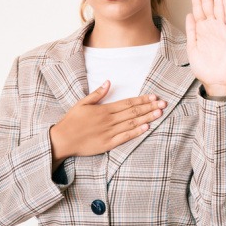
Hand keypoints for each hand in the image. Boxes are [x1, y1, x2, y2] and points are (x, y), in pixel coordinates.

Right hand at [49, 81, 165, 167]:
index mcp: (104, 109)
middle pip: (133, 112)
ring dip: (146, 118)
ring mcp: (109, 132)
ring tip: (159, 113)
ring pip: (132, 124)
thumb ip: (97, 93)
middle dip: (149, 107)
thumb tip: (109, 81)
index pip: (127, 102)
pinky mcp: (108, 144)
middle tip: (163, 104)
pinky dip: (136, 132)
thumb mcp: (82, 103)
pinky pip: (125, 137)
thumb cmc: (71, 121)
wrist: (62, 140)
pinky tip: (146, 127)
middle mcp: (109, 120)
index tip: (154, 97)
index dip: (142, 99)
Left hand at [186, 0, 225, 95]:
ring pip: (219, 5)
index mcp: (201, 27)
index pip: (197, 4)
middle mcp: (212, 25)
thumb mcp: (192, 48)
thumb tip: (189, 14)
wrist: (216, 80)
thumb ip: (191, 30)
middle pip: (208, 1)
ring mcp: (222, 28)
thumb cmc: (205, 67)